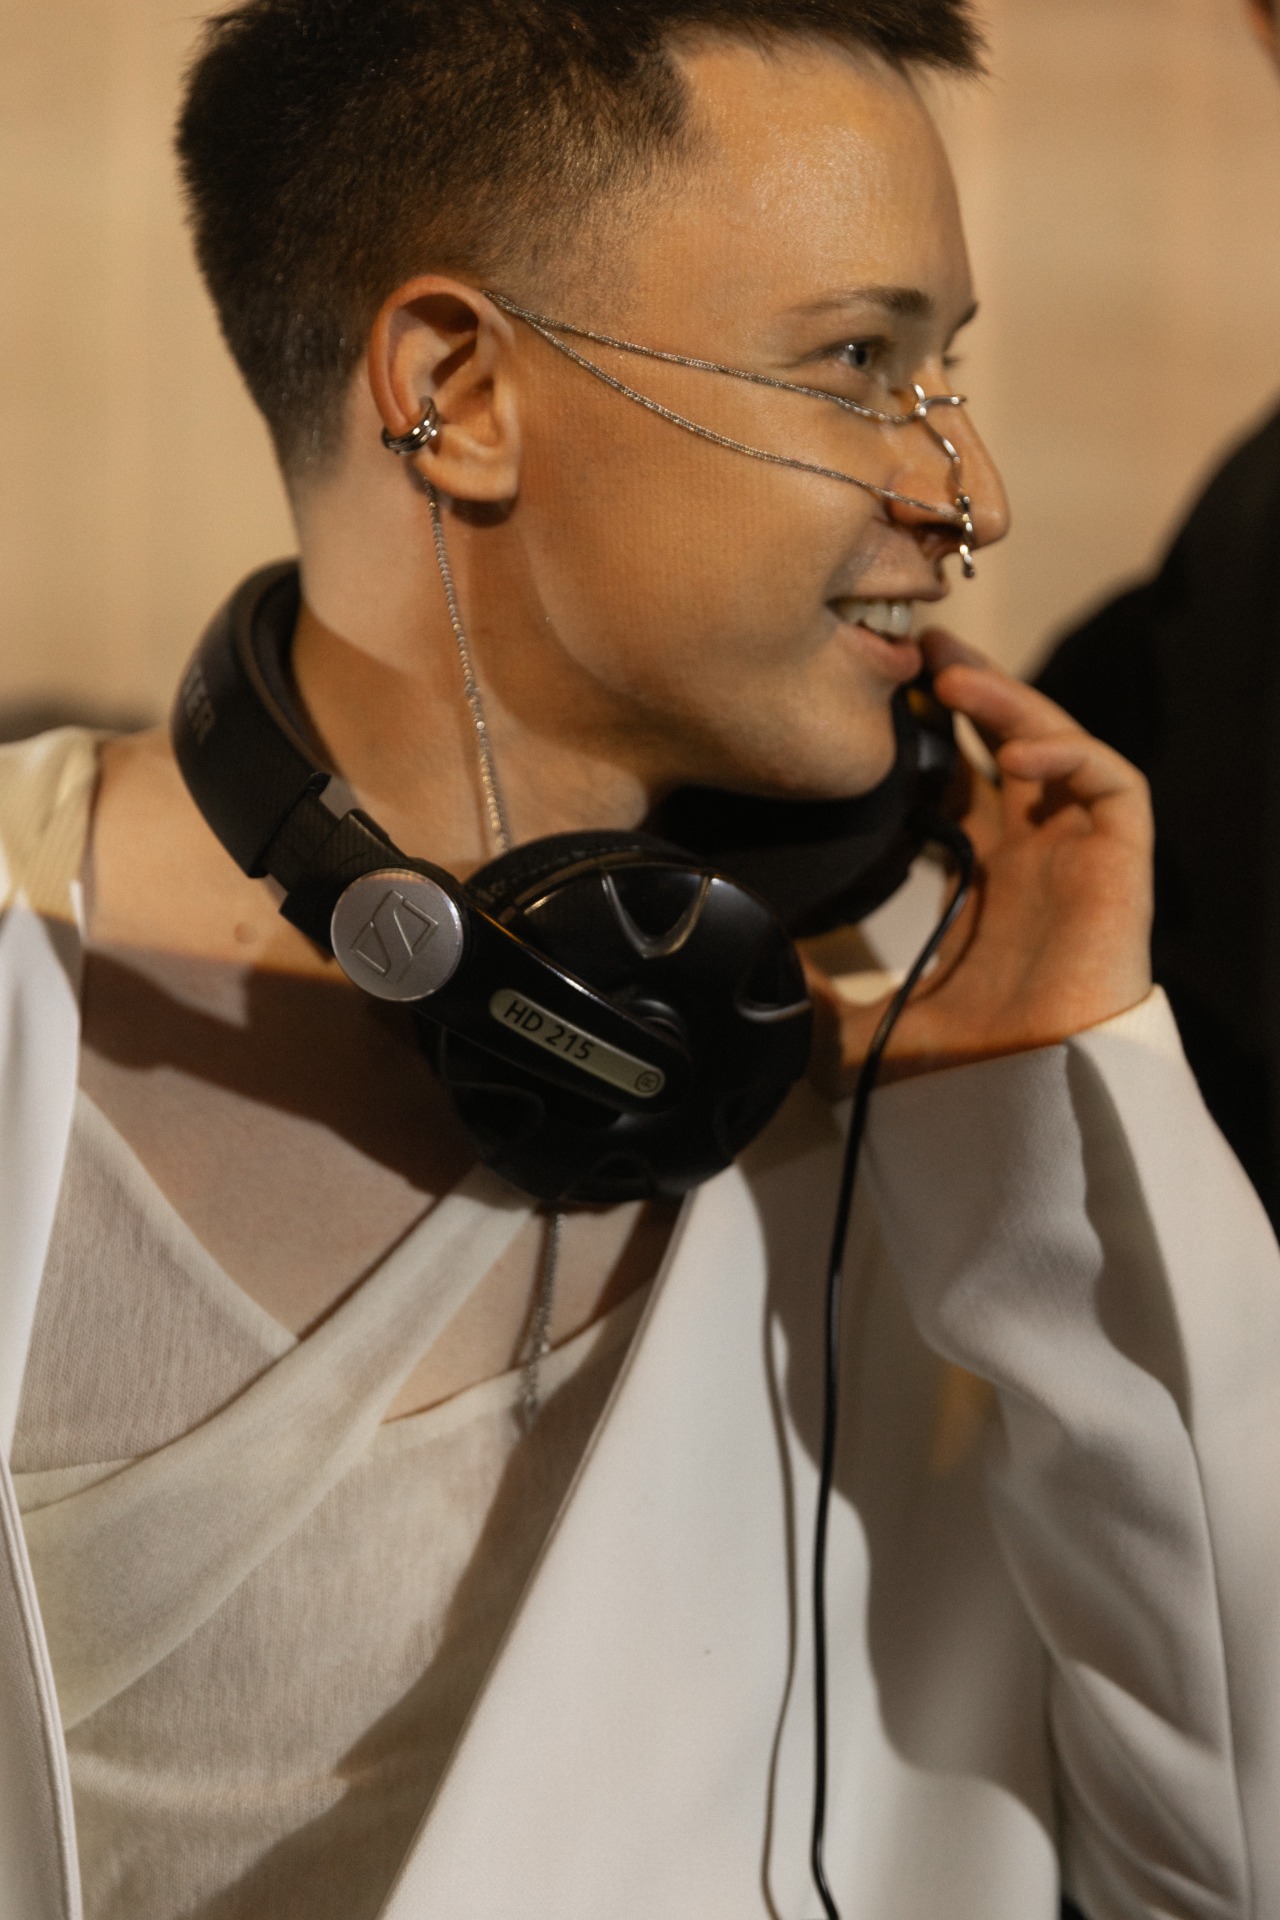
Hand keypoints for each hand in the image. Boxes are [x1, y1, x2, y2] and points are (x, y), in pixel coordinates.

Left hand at [807, 629, 1153, 1090]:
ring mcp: (1076, 858)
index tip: (875, 695)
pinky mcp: (1119, 866)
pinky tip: (1014, 748)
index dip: (924, 735)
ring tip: (951, 673)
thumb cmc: (951, 1076)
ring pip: (1056, 746)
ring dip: (1011, 701)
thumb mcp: (850, 1027)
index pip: (956, 782)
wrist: (1017, 1106)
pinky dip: (1070, 752)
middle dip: (968, 687)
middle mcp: (1031, 858)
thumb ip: (807, 990)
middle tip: (914, 643)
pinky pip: (1111, 785)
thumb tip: (743, 959)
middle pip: (1006, 743)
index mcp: (979, 881)